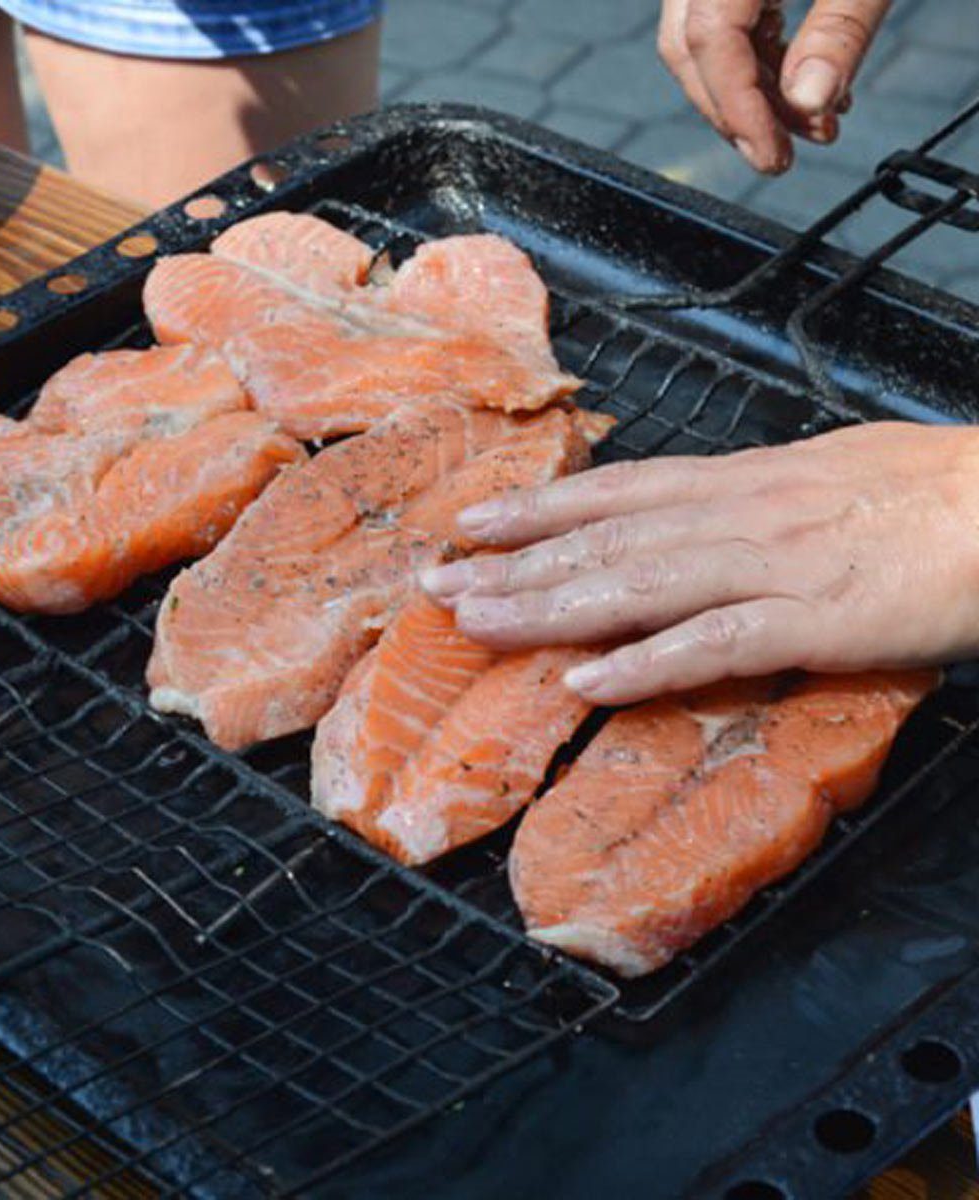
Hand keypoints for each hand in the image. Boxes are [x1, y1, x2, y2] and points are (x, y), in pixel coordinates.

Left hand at [420, 423, 978, 703]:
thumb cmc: (937, 488)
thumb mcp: (829, 471)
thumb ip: (757, 495)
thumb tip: (702, 509)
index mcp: (746, 480)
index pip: (618, 490)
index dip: (538, 507)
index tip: (474, 520)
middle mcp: (742, 514)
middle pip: (606, 539)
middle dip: (513, 561)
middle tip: (435, 580)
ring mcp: (775, 565)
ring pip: (639, 583)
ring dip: (552, 606)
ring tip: (478, 622)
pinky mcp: (819, 619)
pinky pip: (716, 644)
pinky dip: (646, 663)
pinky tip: (587, 680)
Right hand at [657, 0, 889, 172]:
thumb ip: (840, 30)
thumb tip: (806, 104)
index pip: (709, 39)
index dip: (738, 108)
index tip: (771, 157)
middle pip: (688, 45)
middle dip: (735, 111)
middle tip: (779, 155)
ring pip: (701, 37)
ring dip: (752, 90)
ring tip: (812, 121)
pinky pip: (726, 15)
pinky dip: (759, 56)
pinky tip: (802, 83)